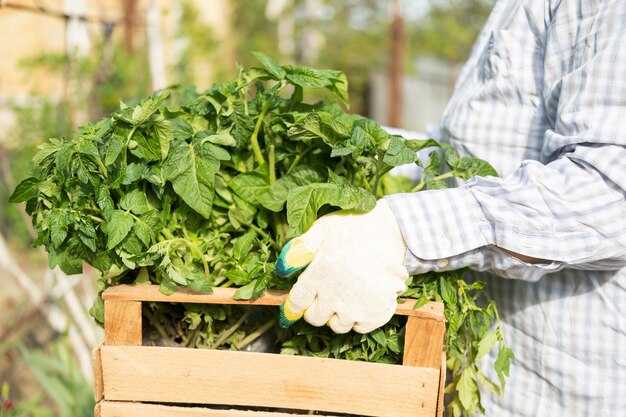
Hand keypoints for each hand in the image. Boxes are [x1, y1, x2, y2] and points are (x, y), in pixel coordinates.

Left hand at [276, 199, 408, 333]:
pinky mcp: (375, 313)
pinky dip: (359, 319)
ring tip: (346, 297)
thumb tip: (282, 268)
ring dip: (338, 315)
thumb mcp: (324, 227)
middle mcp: (334, 295)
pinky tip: (362, 301)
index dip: (295, 305)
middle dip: (316, 308)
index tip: (299, 303)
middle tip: (327, 294)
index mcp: (318, 274)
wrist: (396, 232)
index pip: (296, 303)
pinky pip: (359, 328)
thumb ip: (301, 247)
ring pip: (337, 326)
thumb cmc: (357, 227)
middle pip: (315, 318)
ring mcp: (355, 307)